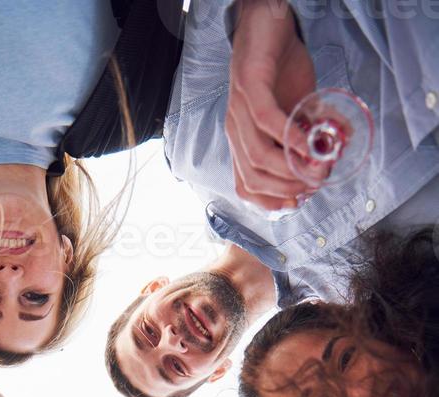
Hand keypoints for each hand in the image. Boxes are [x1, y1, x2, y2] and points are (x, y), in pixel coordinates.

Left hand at [226, 0, 320, 209]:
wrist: (269, 22)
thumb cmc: (282, 68)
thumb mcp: (298, 110)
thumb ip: (311, 135)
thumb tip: (333, 158)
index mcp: (242, 141)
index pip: (247, 187)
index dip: (273, 201)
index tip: (300, 201)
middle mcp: (235, 131)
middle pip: (253, 179)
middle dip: (287, 189)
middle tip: (316, 182)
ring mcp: (238, 110)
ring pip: (258, 157)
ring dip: (290, 168)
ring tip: (317, 167)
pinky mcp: (248, 86)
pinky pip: (266, 121)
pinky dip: (289, 137)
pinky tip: (308, 142)